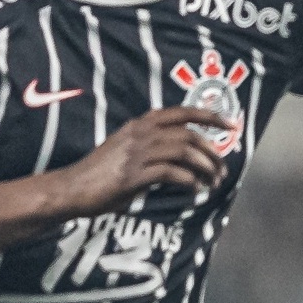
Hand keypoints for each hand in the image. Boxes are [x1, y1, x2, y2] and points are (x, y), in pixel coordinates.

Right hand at [55, 107, 227, 213]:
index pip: (183, 112)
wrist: (70, 189)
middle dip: (213, 152)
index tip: (232, 125)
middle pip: (189, 135)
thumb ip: (152, 152)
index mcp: (141, 124)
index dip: (211, 116)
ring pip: (184, 152)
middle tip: (223, 168)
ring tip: (213, 182)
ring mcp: (136, 153)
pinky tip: (194, 189)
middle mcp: (141, 134)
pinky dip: (188, 181)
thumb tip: (181, 165)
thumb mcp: (128, 154)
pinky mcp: (133, 176)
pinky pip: (171, 173)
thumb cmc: (99, 175)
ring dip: (205, 168)